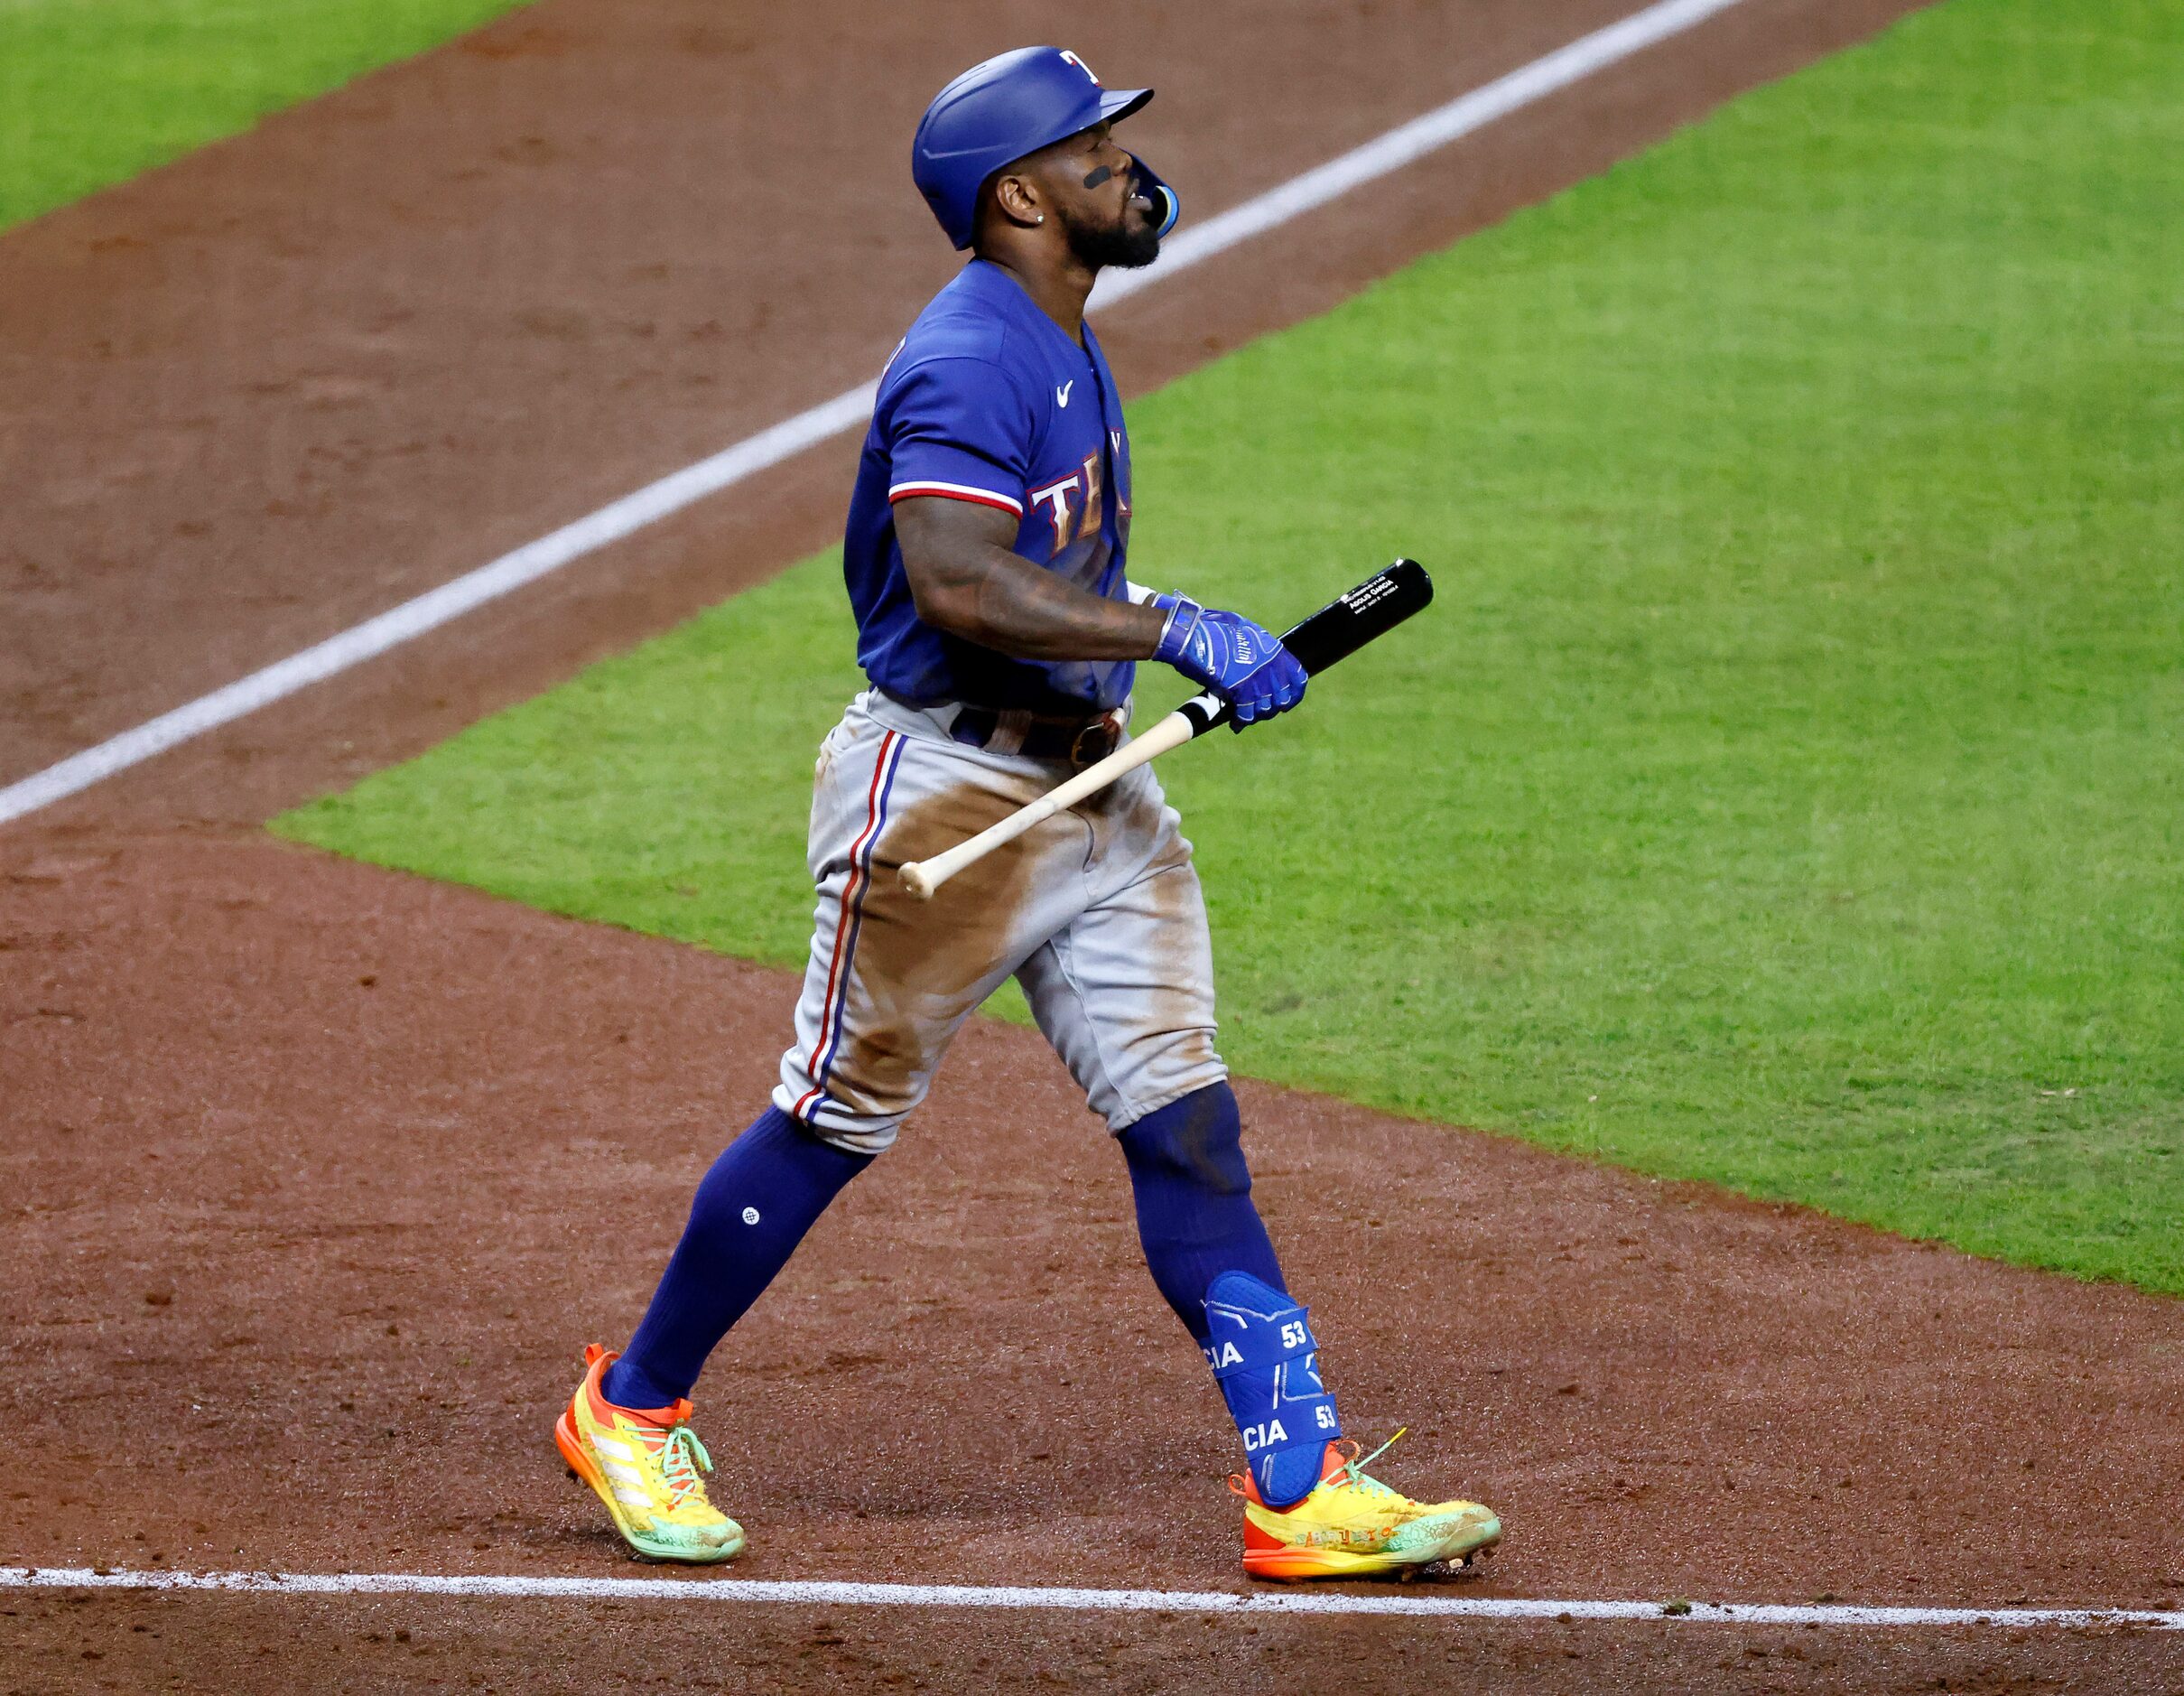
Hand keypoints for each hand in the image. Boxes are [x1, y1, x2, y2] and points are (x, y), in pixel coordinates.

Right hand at [1151, 594, 1308, 728]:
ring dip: (1255, 716)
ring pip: (1265, 709)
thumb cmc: (1212, 629)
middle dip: (1271, 709)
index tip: (1286, 703)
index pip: (1297, 678)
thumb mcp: (1241, 629)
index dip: (1294, 694)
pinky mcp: (1241, 690)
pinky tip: (1235, 724)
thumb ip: (1252, 644)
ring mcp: (1257, 679)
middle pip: (1281, 698)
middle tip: (1259, 713)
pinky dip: (1241, 721)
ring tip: (1245, 719)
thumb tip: (1253, 653)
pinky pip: (1246, 713)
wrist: (1194, 637)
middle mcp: (1270, 666)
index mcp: (1274, 650)